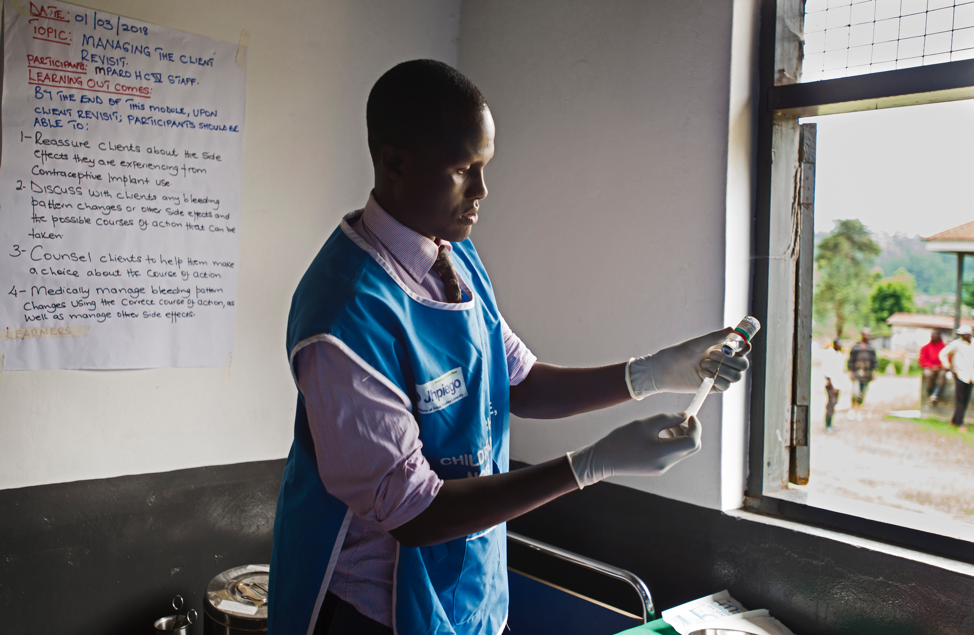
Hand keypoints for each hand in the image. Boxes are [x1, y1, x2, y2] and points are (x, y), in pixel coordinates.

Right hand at [567, 413, 700, 488]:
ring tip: (667, 425)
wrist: (605, 459)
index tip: (690, 415)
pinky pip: (672, 455)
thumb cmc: (623, 438)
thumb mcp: (646, 423)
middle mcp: (666, 463)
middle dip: (690, 432)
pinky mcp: (657, 468)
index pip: (692, 441)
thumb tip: (685, 416)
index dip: (696, 427)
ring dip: (681, 436)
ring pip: (682, 451)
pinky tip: (660, 435)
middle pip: (691, 448)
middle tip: (681, 419)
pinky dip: (672, 443)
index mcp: (664, 452)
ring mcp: (662, 468)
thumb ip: (668, 419)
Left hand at [627, 327, 749, 398]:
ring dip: (723, 370)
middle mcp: (723, 362)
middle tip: (711, 354)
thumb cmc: (678, 354)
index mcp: (722, 350)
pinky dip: (717, 380)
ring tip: (703, 365)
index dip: (745, 347)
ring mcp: (719, 375)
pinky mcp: (713, 387)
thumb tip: (732, 329)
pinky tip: (702, 375)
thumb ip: (715, 337)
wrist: (663, 371)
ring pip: (736, 376)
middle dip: (731, 360)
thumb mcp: (697, 344)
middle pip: (743, 364)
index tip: (741, 345)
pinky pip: (726, 386)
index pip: (742, 349)